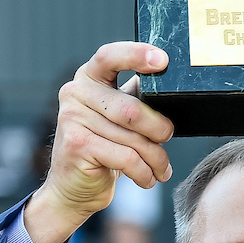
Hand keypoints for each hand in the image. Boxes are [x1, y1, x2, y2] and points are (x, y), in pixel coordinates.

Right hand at [24, 42, 173, 242]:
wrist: (72, 187)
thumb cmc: (103, 149)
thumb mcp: (119, 118)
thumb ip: (137, 97)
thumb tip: (171, 83)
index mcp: (88, 77)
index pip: (111, 56)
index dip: (137, 55)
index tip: (162, 60)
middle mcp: (75, 92)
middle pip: (133, 109)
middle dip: (159, 130)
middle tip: (168, 140)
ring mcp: (72, 118)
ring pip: (133, 138)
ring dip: (155, 158)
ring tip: (161, 169)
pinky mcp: (77, 145)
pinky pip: (126, 157)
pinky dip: (143, 173)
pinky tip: (147, 179)